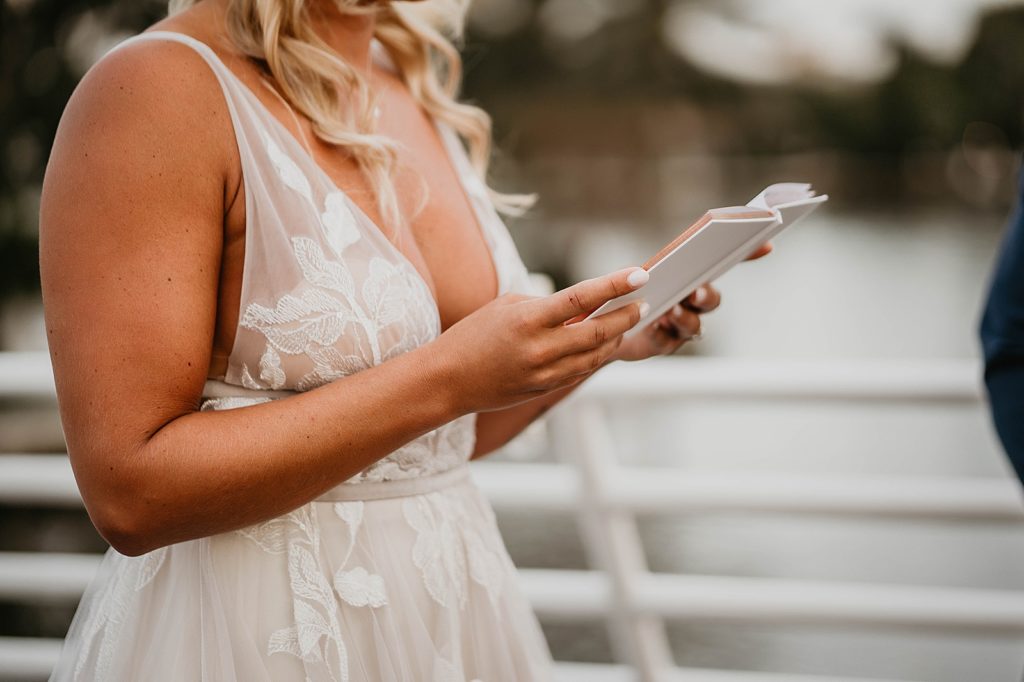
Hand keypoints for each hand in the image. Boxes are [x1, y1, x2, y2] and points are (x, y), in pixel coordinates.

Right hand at [433, 267, 648, 412]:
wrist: (448, 379)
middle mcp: (540, 348)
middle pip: (599, 332)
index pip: (582, 297)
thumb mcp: (507, 307)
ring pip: (595, 355)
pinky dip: (596, 355)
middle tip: (641, 303)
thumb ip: (546, 306)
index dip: (614, 285)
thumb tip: (583, 307)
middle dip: (625, 316)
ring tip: (626, 321)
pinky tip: (603, 343)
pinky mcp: (544, 389)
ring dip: (616, 337)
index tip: (640, 275)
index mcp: (529, 319)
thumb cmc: (474, 335)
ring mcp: (544, 373)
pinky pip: (580, 370)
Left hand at [608, 240, 773, 361]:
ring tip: (670, 312)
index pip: (722, 265)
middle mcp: (691, 303)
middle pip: (711, 300)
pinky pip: (667, 342)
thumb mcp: (638, 274)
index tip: (766, 244)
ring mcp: (680, 326)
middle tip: (696, 292)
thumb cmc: (628, 295)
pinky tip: (653, 328)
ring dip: (685, 319)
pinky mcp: (663, 344)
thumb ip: (652, 267)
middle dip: (706, 296)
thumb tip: (646, 269)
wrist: (604, 328)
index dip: (748, 254)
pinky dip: (661, 334)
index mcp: (689, 278)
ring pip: (694, 326)